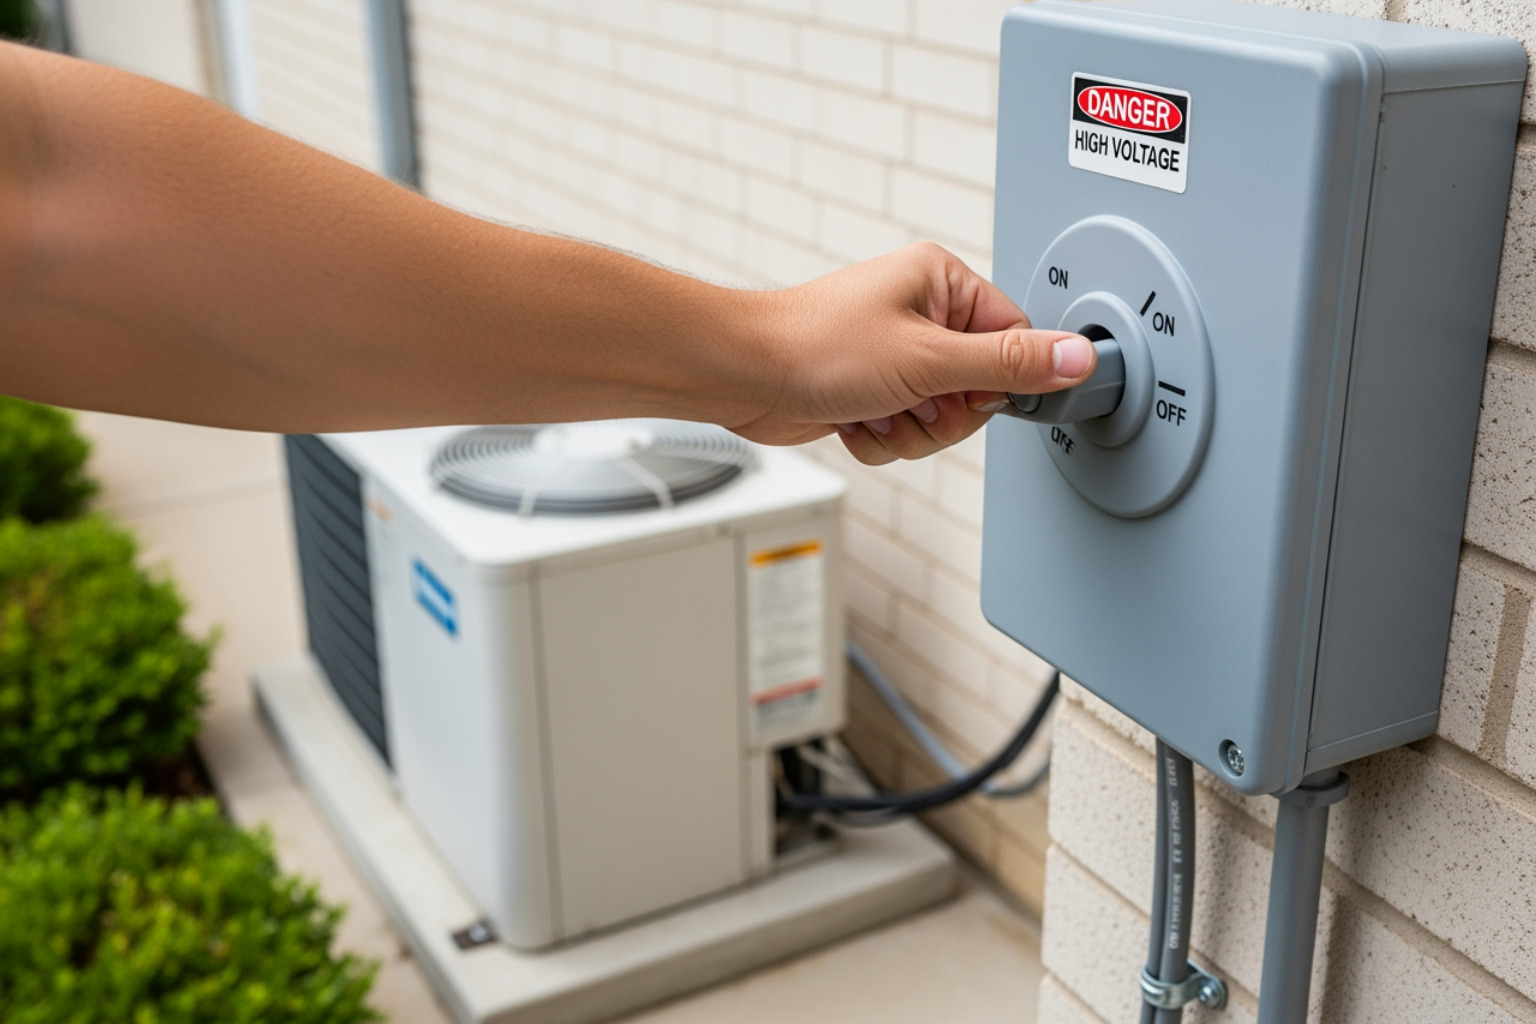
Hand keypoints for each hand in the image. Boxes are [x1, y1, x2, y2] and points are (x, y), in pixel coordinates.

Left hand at [734, 243, 1094, 463]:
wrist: (743, 375)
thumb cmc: (816, 346)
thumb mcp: (929, 359)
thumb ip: (1009, 364)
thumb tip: (1078, 357)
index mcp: (942, 282)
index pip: (1014, 337)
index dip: (997, 382)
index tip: (968, 397)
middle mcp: (921, 313)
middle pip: (980, 389)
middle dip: (943, 415)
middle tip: (909, 402)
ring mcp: (895, 353)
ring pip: (941, 419)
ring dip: (909, 432)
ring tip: (874, 410)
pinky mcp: (871, 388)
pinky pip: (905, 431)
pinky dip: (882, 438)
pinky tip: (854, 420)